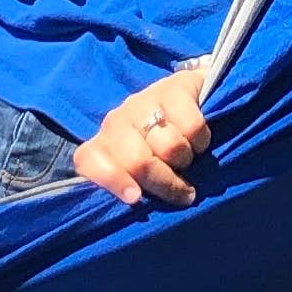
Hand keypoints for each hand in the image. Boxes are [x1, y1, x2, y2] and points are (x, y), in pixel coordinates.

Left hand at [75, 73, 210, 209]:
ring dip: (185, 160)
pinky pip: (193, 128)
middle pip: (139, 161)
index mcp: (101, 147)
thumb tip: (137, 203)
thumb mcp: (136, 176)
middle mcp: (116, 121)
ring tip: (185, 159)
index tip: (136, 197)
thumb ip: (130, 191)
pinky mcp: (174, 88)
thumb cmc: (156, 151)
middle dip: (166, 183)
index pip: (90, 161)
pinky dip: (201, 141)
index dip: (114, 180)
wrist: (183, 101)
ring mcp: (143, 102)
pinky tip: (195, 140)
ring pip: (171, 147)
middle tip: (183, 193)